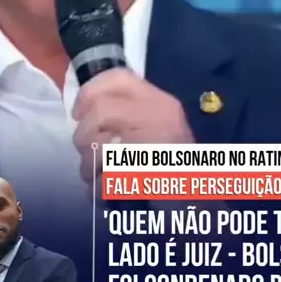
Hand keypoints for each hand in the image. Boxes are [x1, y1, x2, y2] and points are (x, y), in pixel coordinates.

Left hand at [73, 68, 193, 184]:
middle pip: (100, 112)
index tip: (78, 113)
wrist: (202, 203)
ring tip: (97, 178)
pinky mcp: (146, 175)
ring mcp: (154, 144)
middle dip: (83, 137)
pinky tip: (106, 195)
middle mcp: (160, 116)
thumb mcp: (160, 129)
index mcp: (162, 103)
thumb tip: (86, 112)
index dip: (90, 91)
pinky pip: (104, 179)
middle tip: (88, 154)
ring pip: (97, 146)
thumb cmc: (177, 169)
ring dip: (88, 168)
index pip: (119, 78)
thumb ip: (130, 116)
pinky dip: (98, 191)